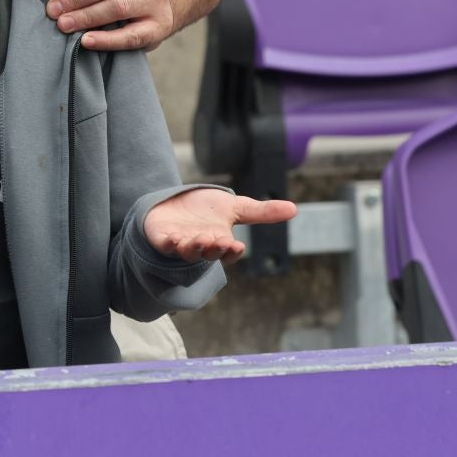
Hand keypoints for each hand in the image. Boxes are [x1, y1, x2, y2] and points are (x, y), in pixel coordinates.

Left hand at [143, 190, 297, 265]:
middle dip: (215, 249)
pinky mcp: (162, 238)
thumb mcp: (235, 207)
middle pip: (209, 254)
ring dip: (194, 248)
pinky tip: (172, 239)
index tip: (237, 246)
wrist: (175, 202)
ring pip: (188, 252)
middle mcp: (202, 247)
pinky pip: (165, 245)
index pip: (229, 253)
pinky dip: (169, 244)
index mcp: (221, 243)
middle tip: (220, 241)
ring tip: (200, 239)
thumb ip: (262, 212)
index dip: (232, 252)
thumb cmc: (206, 209)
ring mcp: (181, 244)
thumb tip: (294, 209)